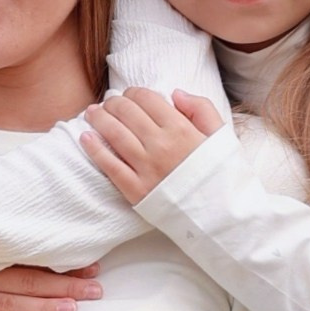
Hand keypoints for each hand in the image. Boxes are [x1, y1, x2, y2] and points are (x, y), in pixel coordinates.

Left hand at [80, 85, 223, 201]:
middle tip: (109, 103)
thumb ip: (202, 109)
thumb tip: (175, 93)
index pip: (147, 99)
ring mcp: (145, 168)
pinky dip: (94, 149)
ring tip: (92, 113)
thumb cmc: (223, 176)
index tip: (130, 94)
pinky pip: (109, 165)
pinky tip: (86, 138)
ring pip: (113, 134)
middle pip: (126, 112)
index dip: (134, 92)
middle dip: (114, 103)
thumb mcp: (222, 137)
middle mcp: (160, 145)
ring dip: (99, 119)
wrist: (222, 217)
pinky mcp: (135, 190)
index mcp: (181, 129)